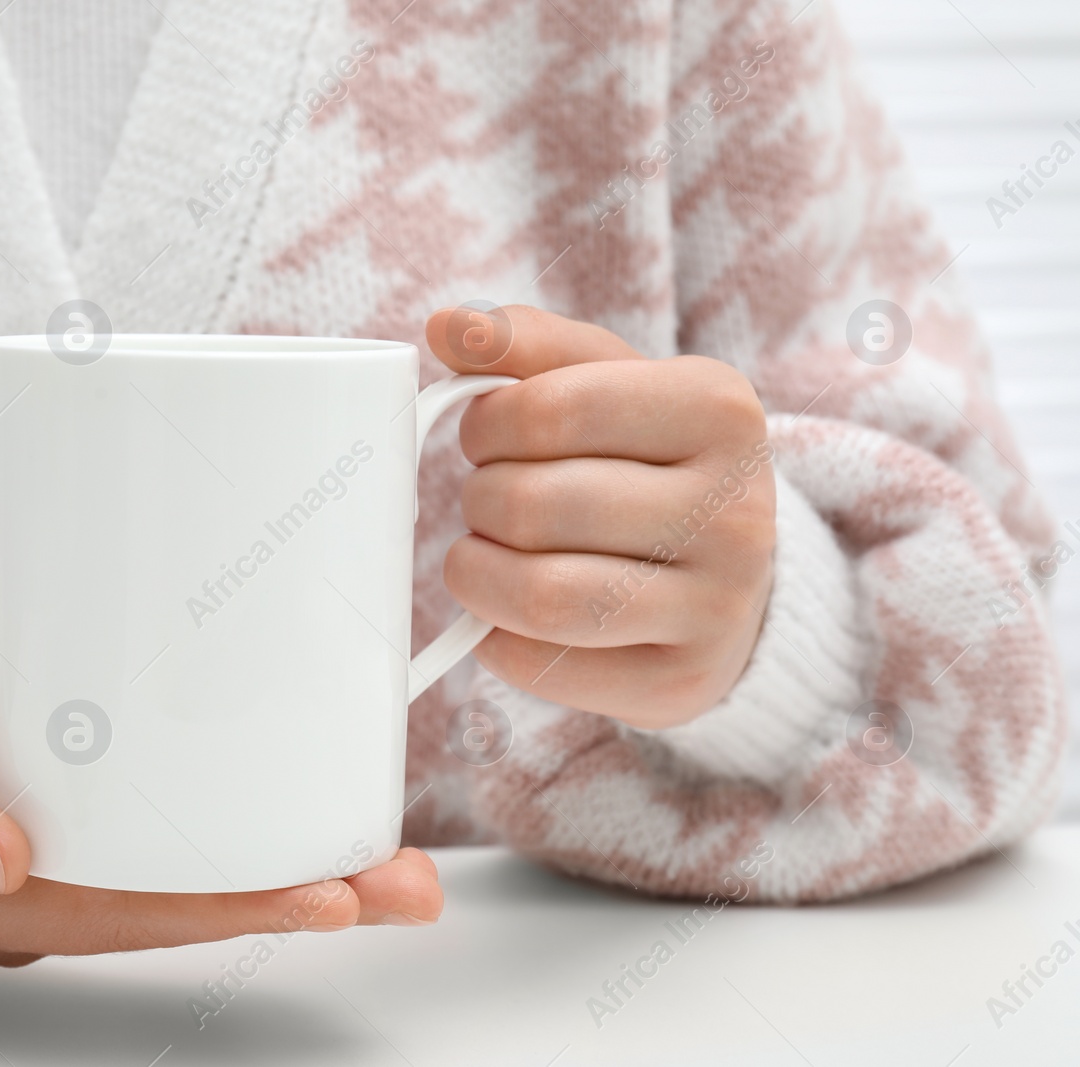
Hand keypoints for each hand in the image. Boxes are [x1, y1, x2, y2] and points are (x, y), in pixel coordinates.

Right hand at [0, 680, 442, 966]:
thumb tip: (6, 850)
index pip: (133, 916)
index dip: (236, 908)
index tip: (331, 892)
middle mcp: (29, 888)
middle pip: (184, 903)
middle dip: (299, 896)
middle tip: (407, 881)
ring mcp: (41, 853)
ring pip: (177, 868)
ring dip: (280, 859)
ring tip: (382, 848)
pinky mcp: (44, 805)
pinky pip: (147, 824)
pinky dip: (219, 816)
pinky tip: (272, 793)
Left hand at [427, 305, 775, 727]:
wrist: (731, 582)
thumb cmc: (647, 466)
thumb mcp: (609, 384)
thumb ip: (526, 346)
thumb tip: (444, 325)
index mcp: (720, 408)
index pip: (549, 409)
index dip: (486, 424)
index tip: (485, 435)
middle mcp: (736, 509)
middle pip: (532, 505)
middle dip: (481, 501)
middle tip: (491, 500)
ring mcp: (717, 606)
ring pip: (538, 595)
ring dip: (476, 574)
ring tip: (484, 556)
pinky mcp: (681, 682)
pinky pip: (541, 663)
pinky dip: (498, 639)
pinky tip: (515, 615)